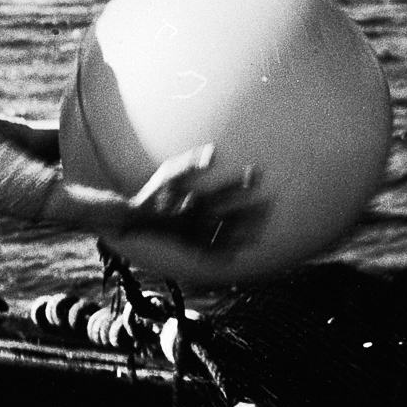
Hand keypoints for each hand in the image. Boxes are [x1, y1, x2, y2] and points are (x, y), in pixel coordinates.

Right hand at [124, 144, 266, 253]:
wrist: (134, 220)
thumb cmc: (154, 193)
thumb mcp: (168, 172)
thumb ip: (190, 162)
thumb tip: (213, 152)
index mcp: (193, 199)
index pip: (223, 190)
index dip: (241, 182)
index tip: (256, 173)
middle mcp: (196, 219)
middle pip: (231, 215)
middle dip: (251, 209)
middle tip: (271, 203)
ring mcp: (194, 235)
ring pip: (226, 236)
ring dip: (245, 231)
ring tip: (263, 227)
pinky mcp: (188, 247)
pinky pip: (212, 254)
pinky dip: (226, 253)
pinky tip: (240, 252)